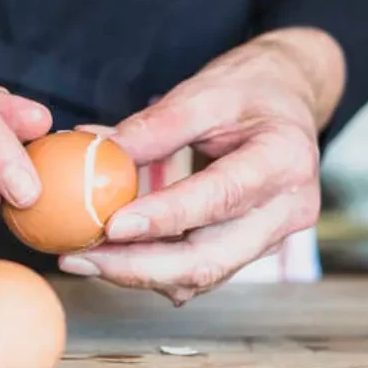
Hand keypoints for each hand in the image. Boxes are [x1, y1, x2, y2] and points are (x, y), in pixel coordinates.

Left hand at [57, 28, 344, 304]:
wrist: (289, 103)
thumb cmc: (249, 91)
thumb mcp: (205, 91)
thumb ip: (156, 125)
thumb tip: (97, 151)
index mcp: (284, 160)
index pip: (219, 198)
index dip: (164, 218)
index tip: (111, 225)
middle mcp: (287, 210)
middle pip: (210, 259)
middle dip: (138, 267)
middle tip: (79, 257)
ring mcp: (271, 238)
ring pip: (201, 276)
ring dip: (137, 274)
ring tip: (81, 257)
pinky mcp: (249, 251)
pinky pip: (199, 273)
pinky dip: (153, 270)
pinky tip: (111, 256)